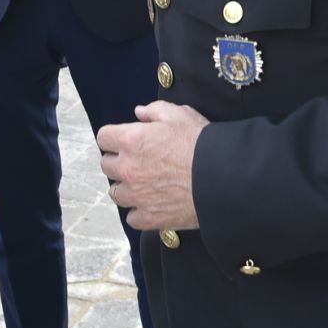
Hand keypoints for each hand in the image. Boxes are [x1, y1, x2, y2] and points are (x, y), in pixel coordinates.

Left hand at [98, 101, 208, 229]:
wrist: (223, 178)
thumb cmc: (202, 144)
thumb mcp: (179, 115)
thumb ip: (154, 111)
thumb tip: (139, 113)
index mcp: (131, 140)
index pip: (104, 137)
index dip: (114, 137)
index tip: (123, 139)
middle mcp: (128, 168)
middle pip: (106, 165)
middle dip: (118, 160)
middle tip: (136, 159)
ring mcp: (137, 195)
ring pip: (115, 193)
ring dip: (125, 186)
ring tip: (142, 183)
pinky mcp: (149, 217)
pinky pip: (132, 217)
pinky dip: (138, 211)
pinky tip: (150, 203)